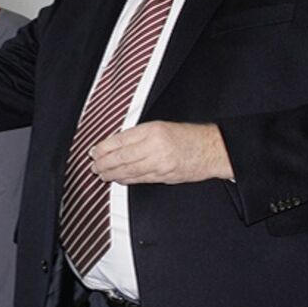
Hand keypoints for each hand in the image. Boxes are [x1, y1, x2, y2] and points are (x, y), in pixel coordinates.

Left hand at [90, 121, 233, 184]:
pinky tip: (118, 179)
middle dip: (104, 163)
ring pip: (129, 170)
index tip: (95, 151)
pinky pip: (140, 179)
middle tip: (94, 166)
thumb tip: (116, 144)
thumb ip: (139, 135)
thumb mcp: (162, 126)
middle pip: (122, 157)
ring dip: (112, 174)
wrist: (213, 149)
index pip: (121, 140)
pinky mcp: (164, 176)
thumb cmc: (189, 136)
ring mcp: (160, 163)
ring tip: (102, 174)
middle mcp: (155, 146)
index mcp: (153, 130)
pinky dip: (126, 180)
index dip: (104, 148)